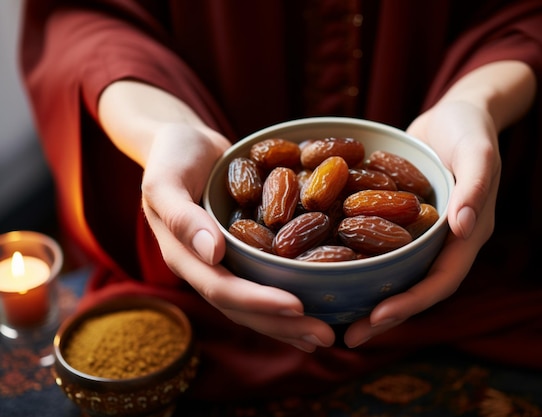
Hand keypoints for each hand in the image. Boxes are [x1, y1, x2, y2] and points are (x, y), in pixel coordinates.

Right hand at [140, 124, 334, 351]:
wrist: (182, 144)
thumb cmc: (171, 157)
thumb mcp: (165, 180)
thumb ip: (182, 217)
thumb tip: (212, 253)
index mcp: (184, 257)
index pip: (221, 289)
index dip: (258, 301)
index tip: (297, 306)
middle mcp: (205, 268)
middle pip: (242, 308)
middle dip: (282, 325)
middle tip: (325, 338)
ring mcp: (224, 263)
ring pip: (255, 304)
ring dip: (289, 324)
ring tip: (326, 336)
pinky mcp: (241, 252)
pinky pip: (265, 280)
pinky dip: (288, 298)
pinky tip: (316, 309)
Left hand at [344, 100, 500, 346]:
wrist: (457, 113)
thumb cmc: (471, 128)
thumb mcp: (479, 150)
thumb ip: (476, 186)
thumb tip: (464, 228)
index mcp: (467, 236)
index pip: (441, 280)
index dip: (411, 302)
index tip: (377, 317)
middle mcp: (443, 243)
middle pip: (414, 288)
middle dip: (384, 315)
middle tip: (347, 338)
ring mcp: (422, 235)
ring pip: (395, 274)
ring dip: (368, 297)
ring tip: (334, 317)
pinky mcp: (402, 222)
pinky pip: (380, 247)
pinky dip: (359, 262)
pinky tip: (327, 269)